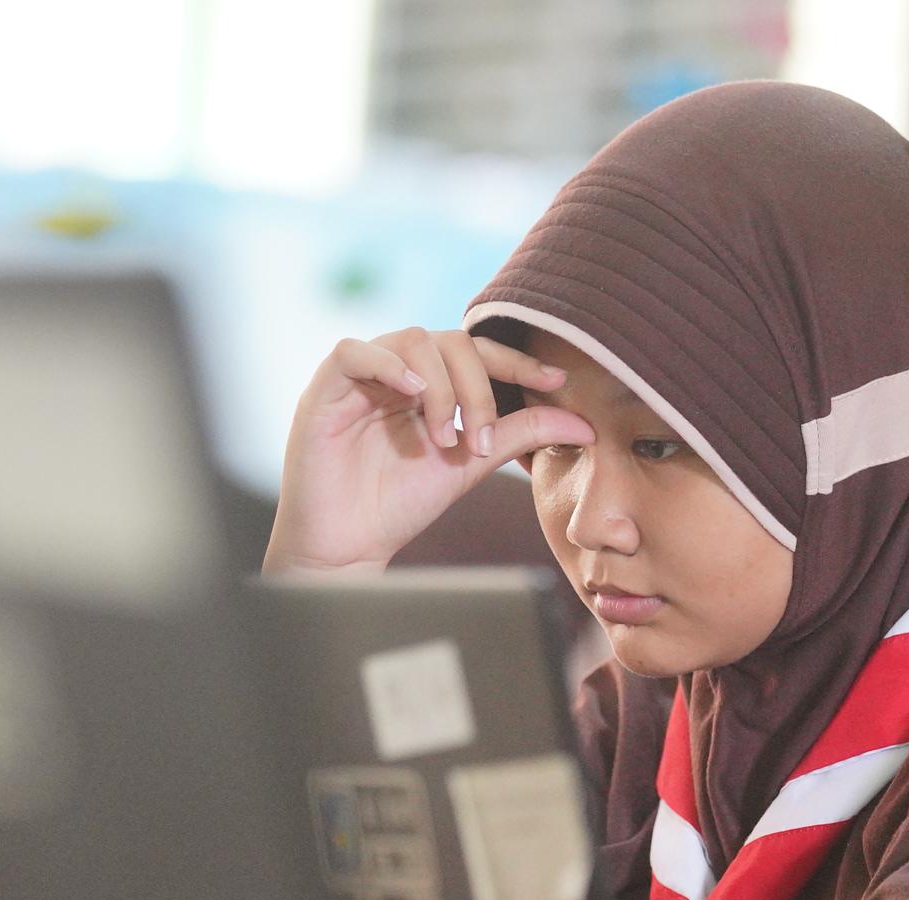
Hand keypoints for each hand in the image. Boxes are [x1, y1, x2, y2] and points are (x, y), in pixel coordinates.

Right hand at [263, 327, 594, 573]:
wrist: (347, 548)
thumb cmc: (399, 506)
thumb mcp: (469, 465)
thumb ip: (518, 436)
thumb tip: (584, 425)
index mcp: (428, 383)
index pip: (477, 352)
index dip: (516, 361)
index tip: (554, 382)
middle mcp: (395, 371)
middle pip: (450, 341)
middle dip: (478, 388)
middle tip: (480, 442)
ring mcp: (359, 376)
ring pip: (413, 341)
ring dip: (441, 388)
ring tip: (445, 439)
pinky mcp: (324, 387)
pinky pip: (354, 351)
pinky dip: (389, 366)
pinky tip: (412, 395)